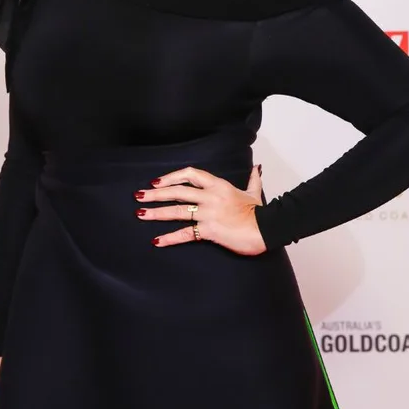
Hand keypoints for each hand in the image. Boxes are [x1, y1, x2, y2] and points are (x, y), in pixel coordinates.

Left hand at [136, 164, 264, 254]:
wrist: (269, 229)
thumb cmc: (261, 213)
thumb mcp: (254, 193)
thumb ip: (252, 179)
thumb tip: (257, 167)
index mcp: (218, 185)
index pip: (190, 174)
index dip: (171, 177)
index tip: (157, 182)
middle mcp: (210, 197)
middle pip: (177, 192)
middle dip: (156, 194)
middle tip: (138, 195)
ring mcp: (209, 213)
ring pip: (177, 211)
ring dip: (156, 212)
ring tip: (140, 213)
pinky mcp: (209, 230)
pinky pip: (186, 233)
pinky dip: (170, 238)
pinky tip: (157, 241)